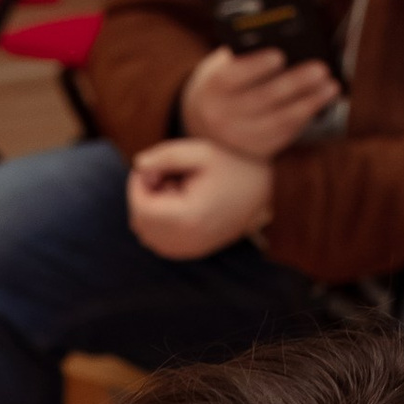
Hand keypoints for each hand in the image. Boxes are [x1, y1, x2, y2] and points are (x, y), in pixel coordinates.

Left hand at [128, 134, 276, 261]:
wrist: (266, 189)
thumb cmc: (233, 165)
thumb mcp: (200, 151)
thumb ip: (164, 156)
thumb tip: (138, 166)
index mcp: (188, 218)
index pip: (140, 208)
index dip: (137, 184)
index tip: (153, 166)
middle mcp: (187, 241)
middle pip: (140, 222)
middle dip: (143, 196)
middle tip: (166, 175)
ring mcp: (190, 250)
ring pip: (146, 234)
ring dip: (151, 209)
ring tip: (176, 188)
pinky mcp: (192, 252)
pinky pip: (159, 241)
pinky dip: (159, 222)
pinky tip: (179, 204)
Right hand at [180, 42, 339, 158]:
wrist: (209, 126)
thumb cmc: (226, 85)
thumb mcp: (224, 67)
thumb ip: (245, 56)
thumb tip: (284, 43)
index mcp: (211, 89)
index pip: (232, 77)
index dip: (255, 66)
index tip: (279, 55)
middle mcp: (221, 117)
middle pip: (262, 99)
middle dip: (294, 83)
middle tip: (321, 69)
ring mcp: (239, 138)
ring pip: (279, 120)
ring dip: (309, 102)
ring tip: (331, 86)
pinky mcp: (257, 150)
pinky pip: (285, 133)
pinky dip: (306, 117)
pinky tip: (321, 103)